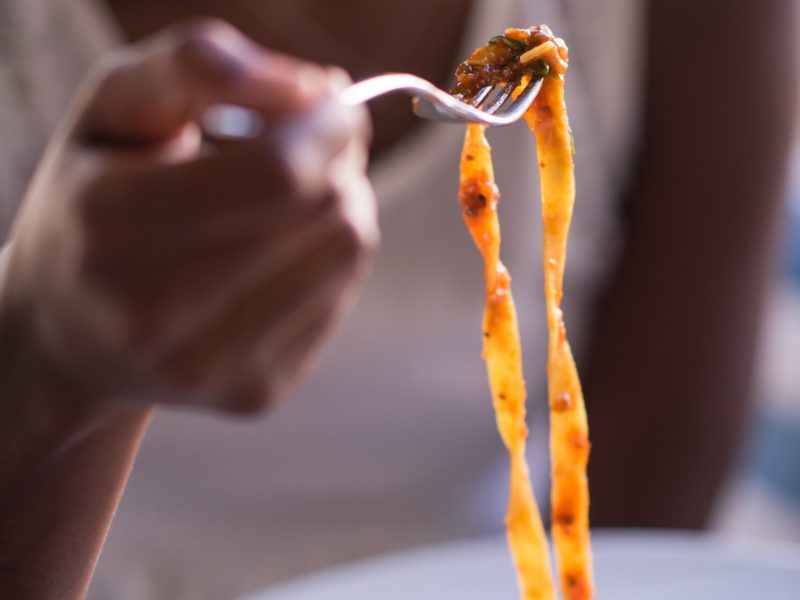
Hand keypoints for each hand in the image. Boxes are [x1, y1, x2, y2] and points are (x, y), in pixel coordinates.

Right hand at [0, 19, 377, 414]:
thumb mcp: (116, 106)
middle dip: (337, 161)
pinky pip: (342, 297)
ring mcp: (209, 367)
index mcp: (112, 226)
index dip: (328, 127)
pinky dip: (328, 258)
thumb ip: (200, 66)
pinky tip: (280, 252)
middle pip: (327, 213)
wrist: (67, 330)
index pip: (276, 174)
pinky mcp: (252, 394)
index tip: (333, 101)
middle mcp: (156, 315)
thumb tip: (313, 88)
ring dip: (342, 204)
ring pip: (349, 253)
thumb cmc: (96, 200)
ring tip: (292, 197)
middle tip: (306, 146)